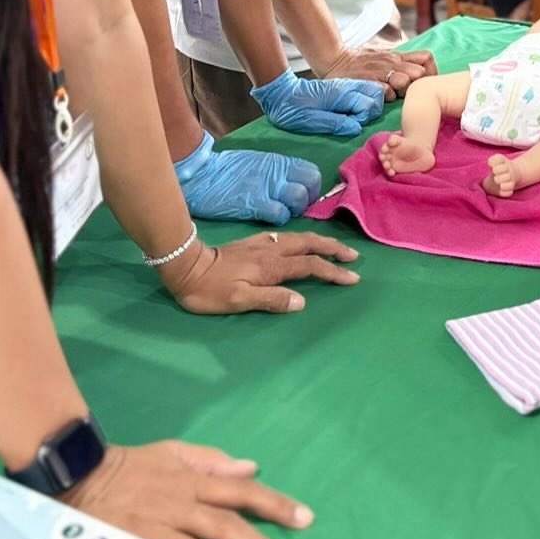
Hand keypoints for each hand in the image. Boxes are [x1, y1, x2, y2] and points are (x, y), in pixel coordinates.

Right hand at [64, 441, 312, 538]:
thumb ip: (210, 460)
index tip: (304, 518)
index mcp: (192, 479)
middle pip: (227, 524)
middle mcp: (180, 501)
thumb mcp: (171, 451)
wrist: (77, 473)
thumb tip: (250, 467)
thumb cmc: (127, 466)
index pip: (241, 491)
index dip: (274, 504)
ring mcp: (156, 525)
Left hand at [161, 230, 360, 313]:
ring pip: (299, 238)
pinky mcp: (253, 242)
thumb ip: (271, 300)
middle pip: (310, 245)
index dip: (333, 272)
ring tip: (335, 248)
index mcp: (272, 267)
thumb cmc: (209, 290)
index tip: (352, 278)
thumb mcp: (238, 301)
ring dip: (320, 242)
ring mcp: (263, 243)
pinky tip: (299, 243)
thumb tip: (302, 301)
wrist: (185, 266)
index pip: (310, 267)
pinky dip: (301, 239)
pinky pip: (285, 237)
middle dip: (334, 249)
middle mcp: (272, 251)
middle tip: (354, 256)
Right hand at [175, 130, 321, 224]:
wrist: (200, 174)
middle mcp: (277, 172)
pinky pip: (279, 214)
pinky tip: (271, 221)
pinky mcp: (254, 203)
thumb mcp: (258, 164)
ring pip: (299, 199)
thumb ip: (278, 174)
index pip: (312, 173)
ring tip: (284, 217)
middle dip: (309, 202)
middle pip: (311, 186)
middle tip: (296, 212)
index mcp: (279, 163)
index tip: (306, 199)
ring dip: (295, 211)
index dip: (313, 189)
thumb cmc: (226, 171)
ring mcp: (267, 187)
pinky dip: (279, 219)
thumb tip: (294, 187)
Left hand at [252, 68, 383, 136]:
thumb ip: (335, 124)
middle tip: (355, 121)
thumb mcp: (310, 121)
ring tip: (353, 117)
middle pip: (377, 94)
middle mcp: (346, 86)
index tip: (349, 124)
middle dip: (372, 110)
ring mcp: (345, 86)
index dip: (364, 118)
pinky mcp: (343, 88)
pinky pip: (362, 92)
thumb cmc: (292, 108)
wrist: (280, 92)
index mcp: (340, 94)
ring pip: (372, 91)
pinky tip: (349, 112)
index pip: (369, 103)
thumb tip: (357, 128)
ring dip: (368, 106)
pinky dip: (363, 102)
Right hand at [320, 45, 437, 101]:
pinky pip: (386, 92)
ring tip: (390, 94)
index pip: (427, 58)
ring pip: (404, 83)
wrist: (333, 59)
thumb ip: (402, 61)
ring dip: (400, 92)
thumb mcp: (384, 56)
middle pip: (419, 74)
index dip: (430, 72)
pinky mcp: (368, 81)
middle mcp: (392, 62)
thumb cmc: (360, 62)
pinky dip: (385, 97)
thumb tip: (423, 69)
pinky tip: (378, 97)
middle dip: (416, 85)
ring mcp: (380, 71)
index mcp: (398, 56)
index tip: (422, 84)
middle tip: (405, 92)